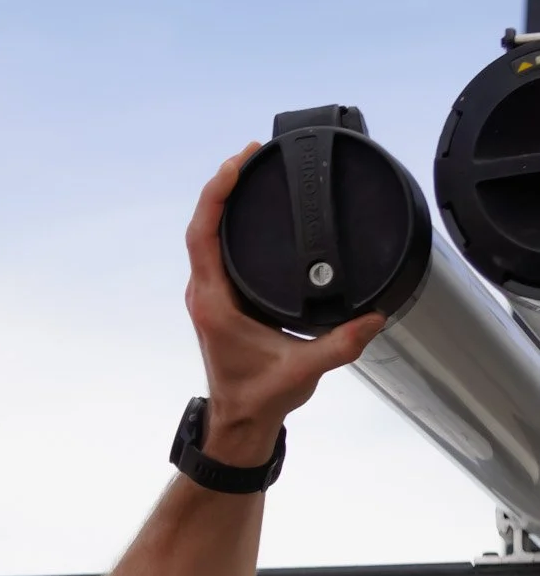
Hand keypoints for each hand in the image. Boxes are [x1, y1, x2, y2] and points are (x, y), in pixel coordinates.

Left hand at [184, 143, 384, 466]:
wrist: (239, 422)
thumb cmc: (258, 399)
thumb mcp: (303, 371)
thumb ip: (339, 345)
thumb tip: (374, 318)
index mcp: (215, 302)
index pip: (202, 235)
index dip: (216, 194)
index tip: (237, 164)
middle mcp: (206, 293)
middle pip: (201, 224)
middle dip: (223, 184)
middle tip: (252, 153)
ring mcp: (210, 294)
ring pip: (206, 235)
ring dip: (222, 200)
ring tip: (249, 168)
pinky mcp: (220, 298)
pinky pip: (215, 248)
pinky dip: (228, 222)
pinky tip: (249, 209)